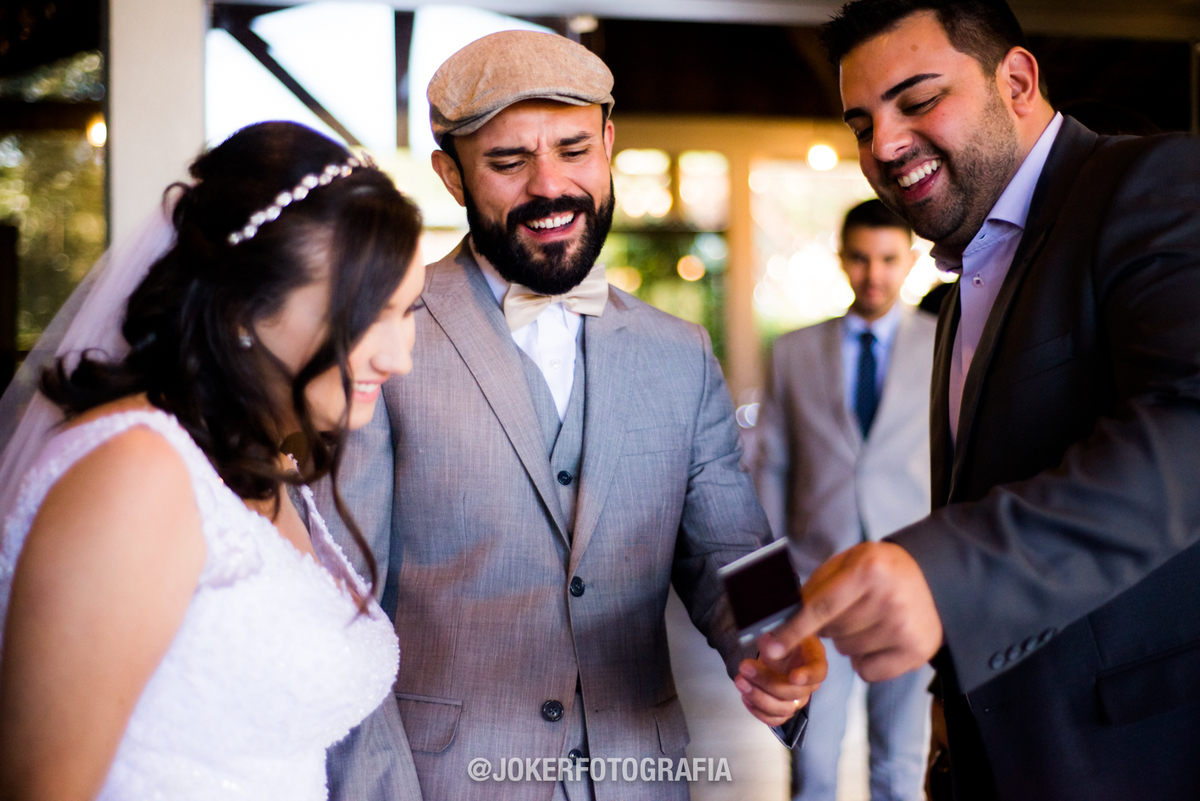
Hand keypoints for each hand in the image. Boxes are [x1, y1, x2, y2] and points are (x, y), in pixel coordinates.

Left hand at [734, 634, 825, 726]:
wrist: (778, 646)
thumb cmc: (782, 636)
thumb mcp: (781, 629)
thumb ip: (777, 635)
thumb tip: (766, 641)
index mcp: (814, 659)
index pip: (818, 672)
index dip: (807, 676)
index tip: (793, 675)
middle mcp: (809, 683)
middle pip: (795, 693)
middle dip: (766, 681)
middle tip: (745, 666)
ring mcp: (798, 699)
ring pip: (784, 709)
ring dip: (758, 697)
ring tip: (740, 681)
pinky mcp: (784, 708)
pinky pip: (775, 719)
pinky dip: (757, 711)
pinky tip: (745, 696)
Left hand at [763, 542, 942, 681]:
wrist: (930, 578)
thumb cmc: (877, 570)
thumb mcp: (845, 564)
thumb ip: (813, 589)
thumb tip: (779, 624)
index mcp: (868, 571)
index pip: (820, 609)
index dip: (792, 630)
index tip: (770, 648)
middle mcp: (890, 599)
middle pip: (833, 632)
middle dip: (828, 625)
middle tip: (847, 608)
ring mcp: (905, 628)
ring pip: (847, 652)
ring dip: (846, 641)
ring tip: (866, 619)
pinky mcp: (916, 652)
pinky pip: (866, 671)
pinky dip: (863, 659)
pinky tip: (878, 638)